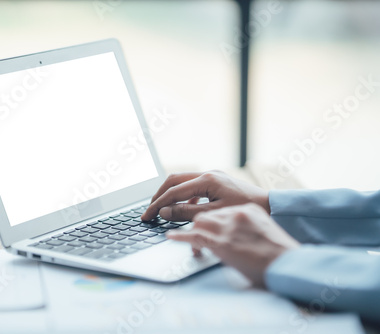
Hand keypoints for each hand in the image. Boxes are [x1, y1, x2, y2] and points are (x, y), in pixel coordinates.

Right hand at [141, 171, 269, 221]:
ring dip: (169, 194)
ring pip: (181, 181)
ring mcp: (212, 176)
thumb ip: (187, 213)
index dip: (158, 205)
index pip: (173, 191)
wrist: (270, 206)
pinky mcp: (215, 181)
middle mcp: (208, 173)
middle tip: (149, 210)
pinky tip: (181, 209)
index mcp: (207, 179)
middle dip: (159, 195)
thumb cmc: (245, 210)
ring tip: (160, 209)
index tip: (147, 216)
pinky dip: (183, 197)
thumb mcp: (214, 214)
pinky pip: (192, 186)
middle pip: (173, 180)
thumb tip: (165, 212)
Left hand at [167, 203, 299, 286]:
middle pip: (205, 211)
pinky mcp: (222, 242)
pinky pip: (194, 236)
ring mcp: (228, 226)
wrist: (289, 264)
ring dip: (190, 230)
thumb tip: (231, 231)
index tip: (197, 217)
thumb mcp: (262, 231)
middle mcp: (236, 213)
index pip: (218, 207)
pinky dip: (180, 236)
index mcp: (247, 209)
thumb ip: (245, 225)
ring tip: (178, 235)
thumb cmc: (278, 252)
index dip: (205, 213)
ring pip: (198, 221)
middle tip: (180, 221)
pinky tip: (171, 236)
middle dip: (189, 215)